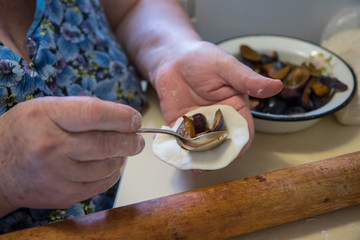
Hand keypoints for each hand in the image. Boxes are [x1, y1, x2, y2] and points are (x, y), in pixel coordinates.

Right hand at [0, 96, 143, 215]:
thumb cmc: (26, 131)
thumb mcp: (47, 107)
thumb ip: (84, 108)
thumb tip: (123, 117)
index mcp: (47, 118)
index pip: (95, 114)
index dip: (122, 117)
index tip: (135, 120)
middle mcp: (51, 147)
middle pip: (106, 144)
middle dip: (130, 141)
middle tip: (137, 139)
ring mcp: (58, 175)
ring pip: (108, 167)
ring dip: (122, 158)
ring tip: (120, 150)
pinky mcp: (64, 195)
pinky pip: (102, 184)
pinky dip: (112, 173)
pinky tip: (109, 164)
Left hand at [152, 41, 282, 152]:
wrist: (173, 57)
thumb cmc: (203, 58)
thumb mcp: (226, 67)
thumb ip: (247, 79)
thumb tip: (276, 85)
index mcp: (235, 108)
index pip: (243, 132)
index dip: (240, 145)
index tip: (234, 153)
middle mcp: (219, 120)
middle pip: (222, 145)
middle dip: (216, 157)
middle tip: (208, 165)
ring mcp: (199, 125)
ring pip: (202, 148)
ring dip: (198, 158)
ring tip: (191, 166)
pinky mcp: (181, 125)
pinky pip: (182, 142)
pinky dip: (179, 150)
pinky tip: (176, 156)